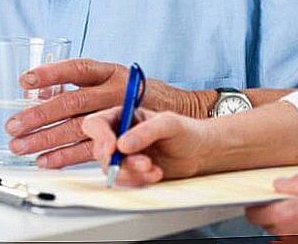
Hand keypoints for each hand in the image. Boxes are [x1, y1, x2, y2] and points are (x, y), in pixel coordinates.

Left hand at [5, 59, 211, 167]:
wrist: (178, 109)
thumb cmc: (135, 91)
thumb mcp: (113, 77)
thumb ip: (83, 82)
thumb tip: (40, 89)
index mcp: (110, 72)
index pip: (78, 68)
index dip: (51, 73)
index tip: (26, 79)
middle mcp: (115, 91)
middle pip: (74, 102)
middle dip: (41, 115)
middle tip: (14, 125)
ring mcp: (120, 116)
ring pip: (79, 128)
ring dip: (47, 139)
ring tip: (22, 147)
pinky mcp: (124, 138)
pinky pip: (92, 149)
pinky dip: (66, 156)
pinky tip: (46, 160)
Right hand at [82, 107, 213, 184]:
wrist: (200, 153)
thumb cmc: (186, 131)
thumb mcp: (169, 124)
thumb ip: (146, 131)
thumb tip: (122, 145)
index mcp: (124, 116)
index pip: (96, 124)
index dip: (100, 137)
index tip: (113, 149)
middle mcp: (119, 135)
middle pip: (101, 151)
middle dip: (120, 161)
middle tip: (143, 162)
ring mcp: (124, 155)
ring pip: (111, 169)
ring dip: (131, 172)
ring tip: (153, 168)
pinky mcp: (131, 172)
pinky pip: (124, 181)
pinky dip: (138, 181)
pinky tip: (156, 174)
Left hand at [245, 174, 297, 235]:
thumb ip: (290, 183)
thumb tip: (278, 185)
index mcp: (286, 217)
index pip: (254, 214)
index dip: (255, 203)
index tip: (260, 194)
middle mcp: (290, 235)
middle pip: (268, 223)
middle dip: (273, 210)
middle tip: (287, 194)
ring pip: (284, 230)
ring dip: (289, 218)